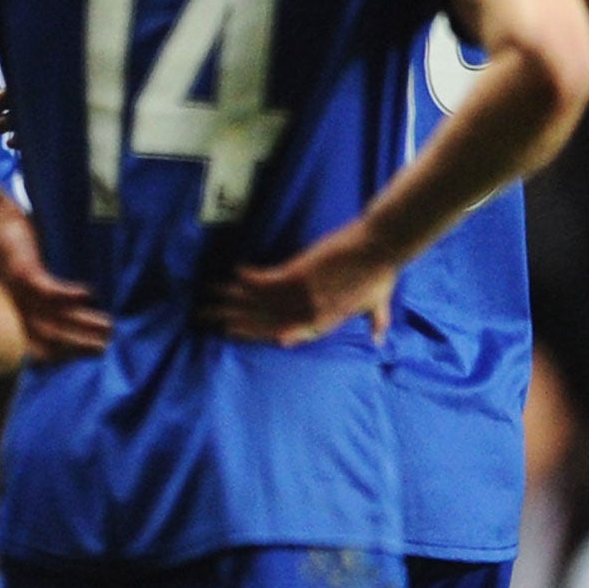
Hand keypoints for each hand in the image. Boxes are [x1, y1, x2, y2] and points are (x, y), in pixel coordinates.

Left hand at [0, 199, 107, 358]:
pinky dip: (67, 295)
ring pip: (51, 317)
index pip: (43, 346)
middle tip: (106, 348)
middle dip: (79, 346)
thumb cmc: (21, 249)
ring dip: (81, 323)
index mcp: (25, 311)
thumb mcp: (36, 275)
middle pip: (50, 337)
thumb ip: (56, 291)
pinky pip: (44, 289)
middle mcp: (21, 306)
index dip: (66, 355)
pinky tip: (89, 294)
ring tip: (108, 324)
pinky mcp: (22, 270)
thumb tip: (92, 301)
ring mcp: (20, 290)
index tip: (93, 355)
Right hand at [194, 219, 396, 346]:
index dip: (254, 332)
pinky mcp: (299, 275)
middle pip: (262, 319)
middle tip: (206, 316)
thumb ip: (375, 321)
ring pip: (259, 301)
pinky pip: (266, 281)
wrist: (380, 248)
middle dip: (232, 318)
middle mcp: (308, 313)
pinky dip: (249, 277)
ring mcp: (302, 295)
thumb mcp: (377, 303)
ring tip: (210, 295)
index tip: (231, 331)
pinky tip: (234, 273)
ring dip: (232, 298)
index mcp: (323, 322)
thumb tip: (378, 339)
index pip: (280, 331)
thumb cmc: (381, 274)